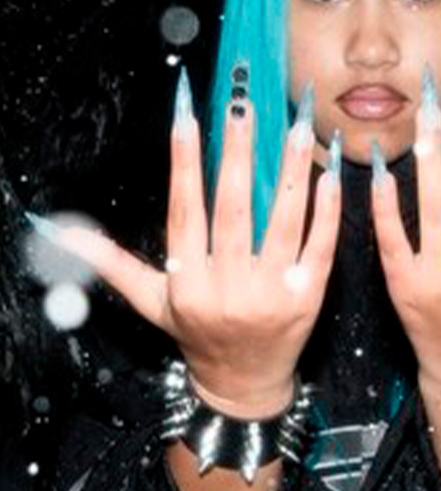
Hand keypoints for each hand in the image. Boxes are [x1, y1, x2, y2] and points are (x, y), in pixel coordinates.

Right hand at [48, 73, 340, 415]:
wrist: (243, 383)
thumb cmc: (196, 334)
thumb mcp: (151, 302)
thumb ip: (112, 263)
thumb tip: (62, 233)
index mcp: (188, 283)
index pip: (185, 211)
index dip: (184, 162)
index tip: (187, 116)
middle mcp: (228, 288)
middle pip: (235, 209)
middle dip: (237, 154)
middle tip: (242, 106)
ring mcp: (272, 294)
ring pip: (284, 222)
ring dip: (290, 171)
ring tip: (295, 126)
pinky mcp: (309, 299)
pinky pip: (320, 247)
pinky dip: (326, 210)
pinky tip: (329, 174)